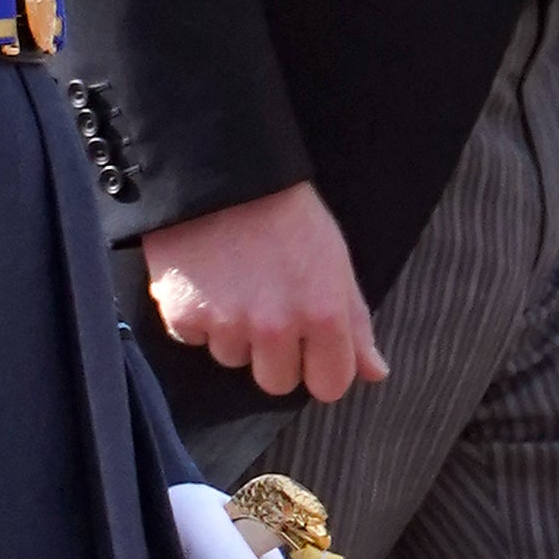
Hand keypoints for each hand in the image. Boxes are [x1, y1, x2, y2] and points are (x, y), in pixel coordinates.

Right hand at [141, 183, 386, 402]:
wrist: (223, 172)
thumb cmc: (287, 213)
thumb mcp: (335, 261)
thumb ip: (355, 322)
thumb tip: (375, 372)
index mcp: (323, 315)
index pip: (329, 386)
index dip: (320, 367)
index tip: (309, 347)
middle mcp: (276, 327)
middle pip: (277, 383)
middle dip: (274, 355)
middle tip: (266, 308)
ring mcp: (227, 324)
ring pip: (232, 358)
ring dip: (233, 331)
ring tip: (233, 282)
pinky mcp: (184, 315)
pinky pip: (192, 338)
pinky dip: (196, 316)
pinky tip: (205, 279)